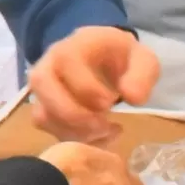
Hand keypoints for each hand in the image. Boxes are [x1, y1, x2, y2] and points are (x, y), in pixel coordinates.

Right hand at [29, 26, 159, 143]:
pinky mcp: (43, 108)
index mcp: (75, 45)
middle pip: (42, 84)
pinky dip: (73, 139)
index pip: (66, 60)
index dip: (86, 86)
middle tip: (104, 124)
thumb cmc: (123, 60)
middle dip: (74, 113)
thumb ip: (143, 75)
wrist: (107, 61)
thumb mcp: (143, 61)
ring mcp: (43, 88)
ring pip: (42, 113)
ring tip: (104, 131)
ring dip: (74, 131)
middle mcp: (50, 63)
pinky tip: (98, 136)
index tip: (110, 102)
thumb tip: (131, 98)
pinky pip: (47, 128)